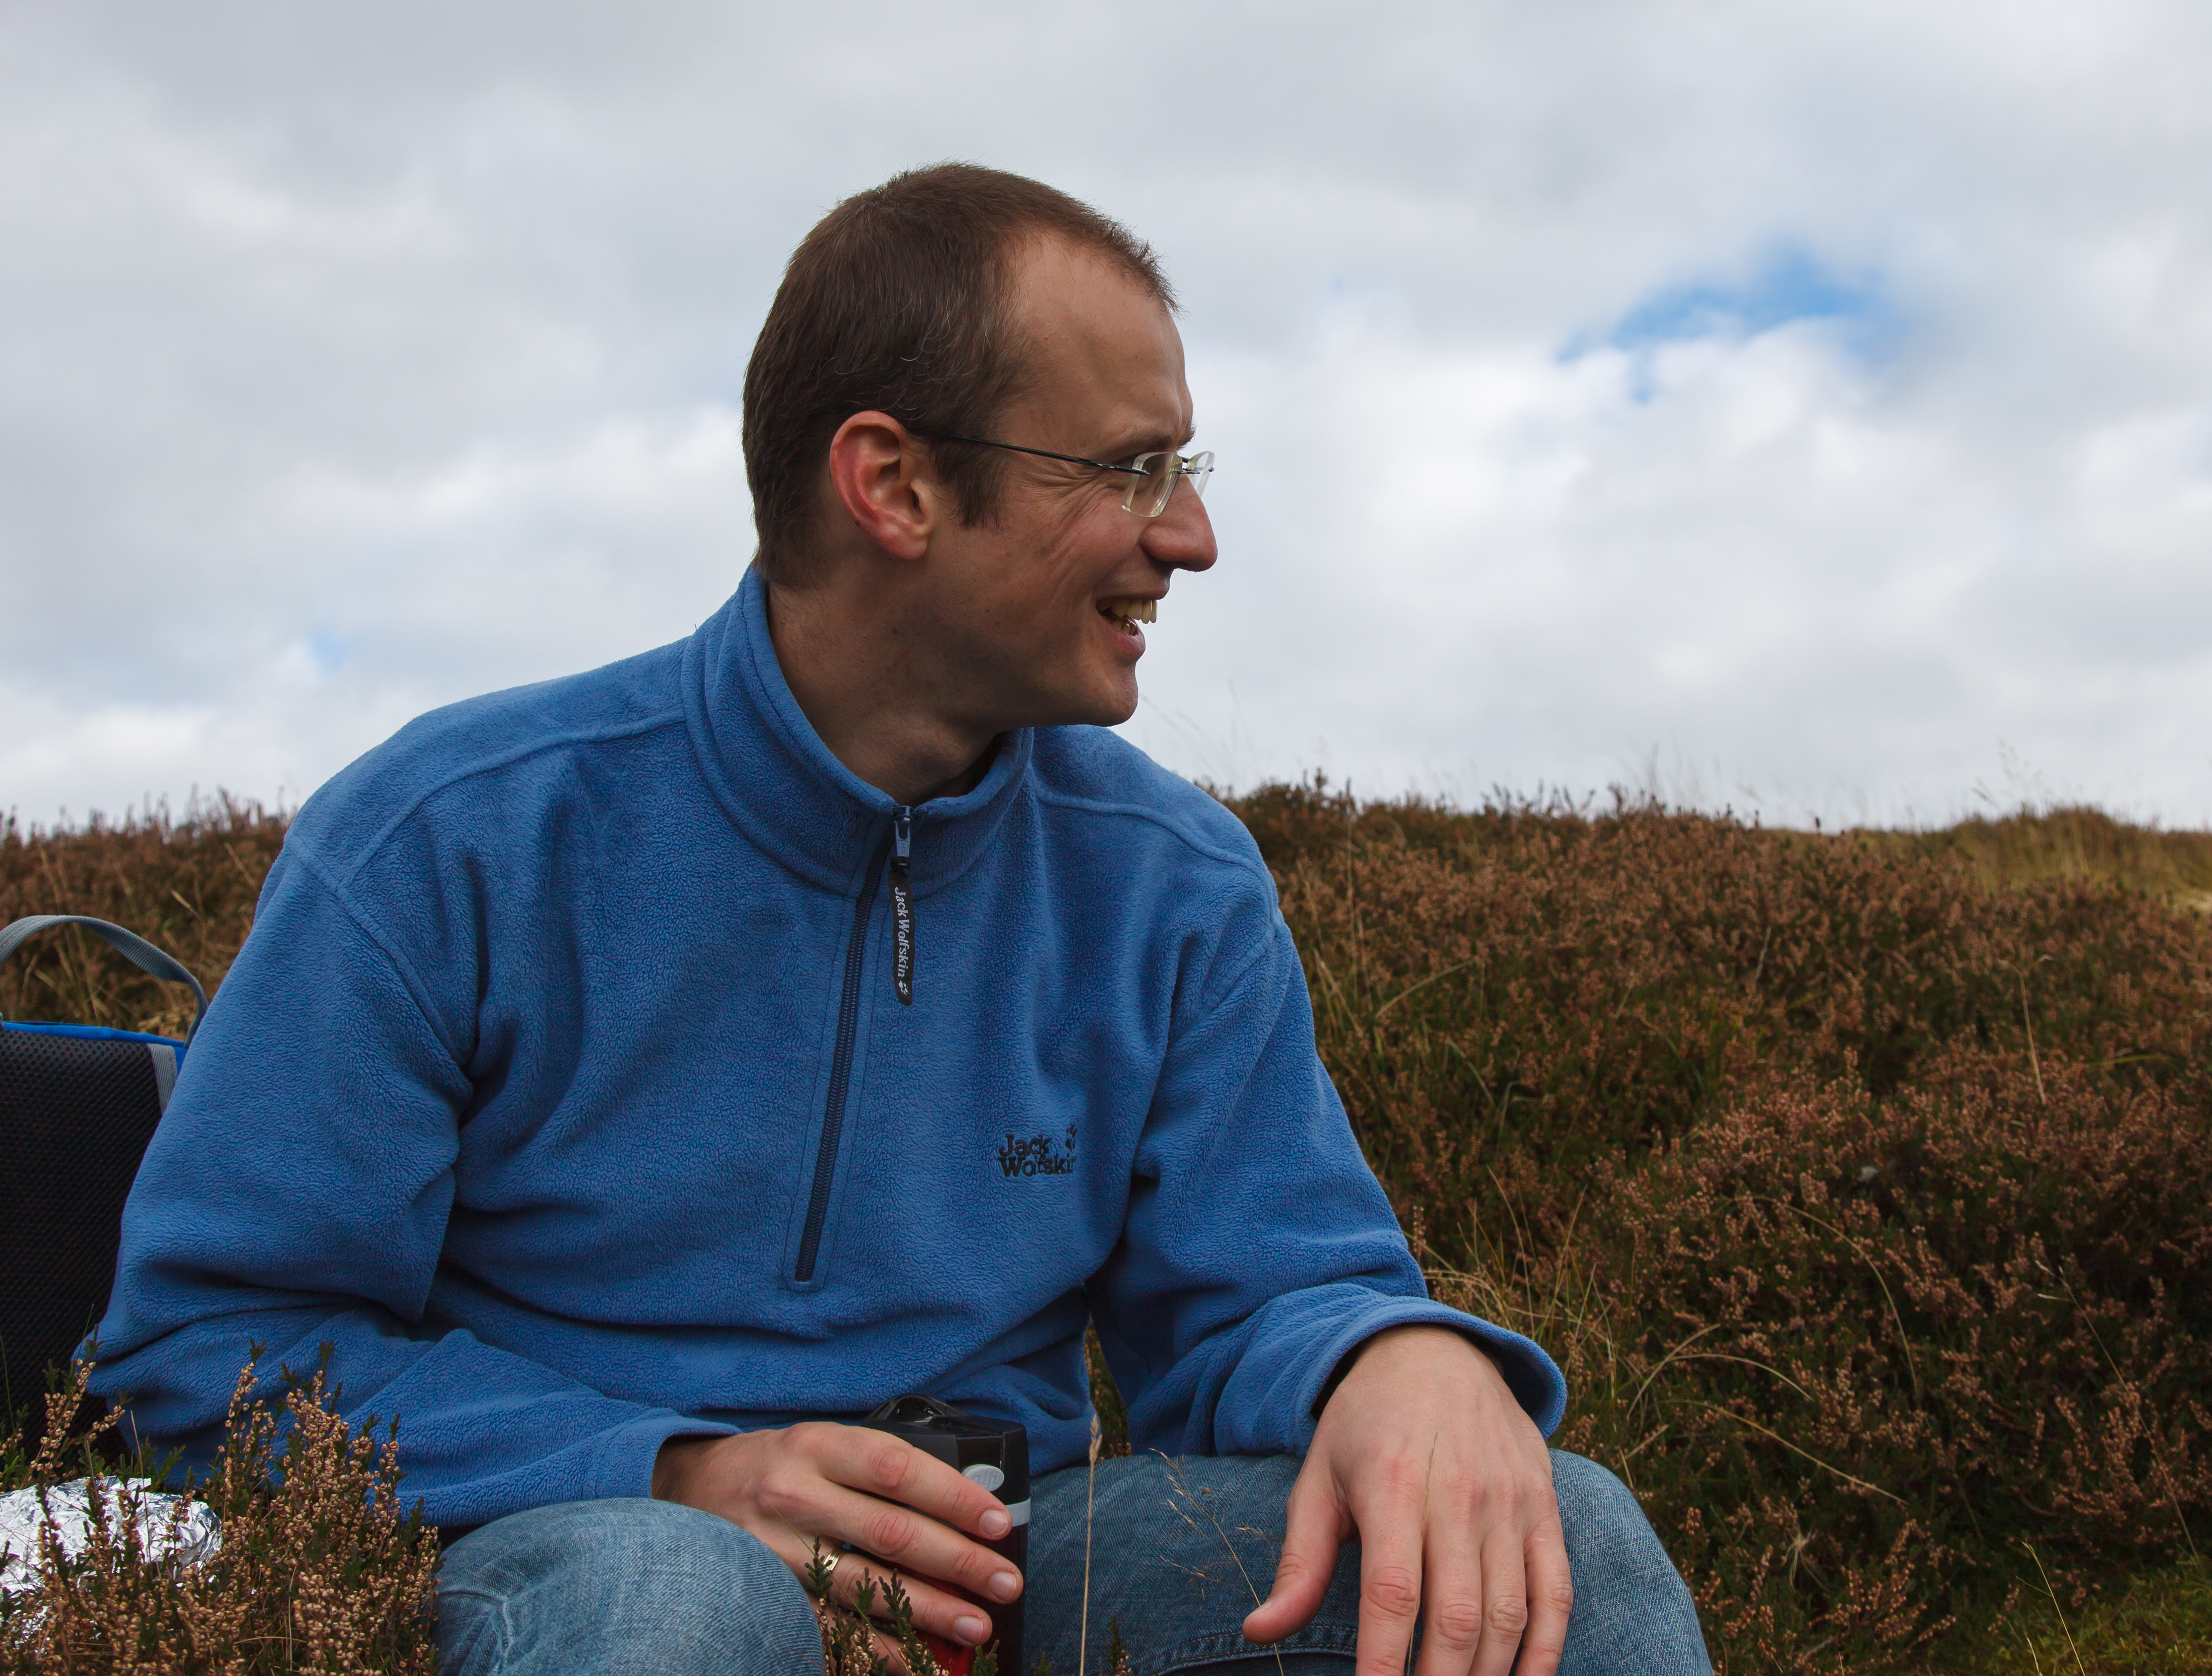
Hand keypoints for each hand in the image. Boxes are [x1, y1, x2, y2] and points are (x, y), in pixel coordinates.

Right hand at [653, 1423, 1021, 1648]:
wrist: (686, 1489)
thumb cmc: (775, 1466)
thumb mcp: (820, 1445)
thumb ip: (877, 1469)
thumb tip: (961, 1504)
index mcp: (816, 1447)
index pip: (898, 1469)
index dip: (953, 1497)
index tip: (998, 1522)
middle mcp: (792, 1495)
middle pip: (890, 1532)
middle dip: (957, 1560)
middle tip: (1005, 1581)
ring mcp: (772, 1551)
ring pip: (864, 1587)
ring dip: (928, 1611)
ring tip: (977, 1624)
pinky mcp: (763, 1596)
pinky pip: (829, 1628)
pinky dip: (877, 1648)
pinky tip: (917, 1660)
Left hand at [1241, 1325, 1571, 1675]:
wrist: (1435, 1350)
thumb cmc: (1365, 1424)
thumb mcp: (1317, 1478)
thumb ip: (1299, 1562)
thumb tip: (1259, 1631)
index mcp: (1391, 1485)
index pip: (1392, 1597)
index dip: (1385, 1667)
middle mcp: (1457, 1493)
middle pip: (1457, 1618)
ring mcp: (1510, 1501)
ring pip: (1509, 1615)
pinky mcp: (1545, 1506)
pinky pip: (1557, 1593)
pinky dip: (1544, 1651)